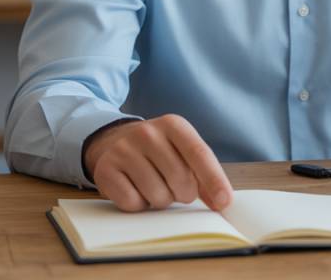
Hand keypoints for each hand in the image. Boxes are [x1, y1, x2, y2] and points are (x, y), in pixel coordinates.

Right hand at [83, 114, 233, 212]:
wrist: (114, 141)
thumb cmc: (159, 151)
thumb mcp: (182, 151)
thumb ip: (204, 174)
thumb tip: (222, 202)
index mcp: (173, 125)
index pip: (199, 153)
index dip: (214, 179)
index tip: (225, 202)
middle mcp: (148, 133)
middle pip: (180, 178)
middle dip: (184, 193)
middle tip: (177, 189)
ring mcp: (124, 150)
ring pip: (157, 194)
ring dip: (161, 200)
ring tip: (155, 186)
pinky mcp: (105, 170)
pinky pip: (132, 203)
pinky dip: (139, 205)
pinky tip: (136, 190)